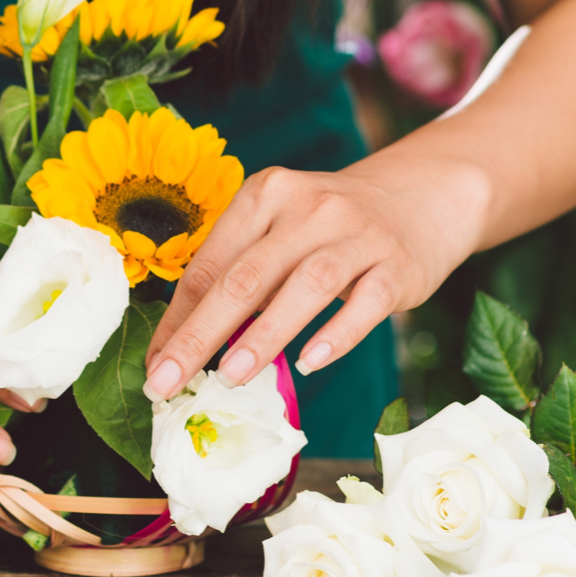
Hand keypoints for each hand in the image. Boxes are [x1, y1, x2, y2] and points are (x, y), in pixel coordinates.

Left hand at [142, 151, 490, 399]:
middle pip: (245, 276)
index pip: (210, 264)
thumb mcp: (280, 231)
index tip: (153, 367)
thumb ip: (239, 274)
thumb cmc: (330, 227)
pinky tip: (310, 362)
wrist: (422, 194)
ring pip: (304, 285)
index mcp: (265, 195)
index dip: (178, 319)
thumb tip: (183, 346)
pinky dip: (336, 335)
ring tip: (230, 378)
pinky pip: (365, 304)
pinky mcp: (397, 265)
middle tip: (168, 382)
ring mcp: (356, 234)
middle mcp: (308, 207)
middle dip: (201, 334)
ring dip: (263, 334)